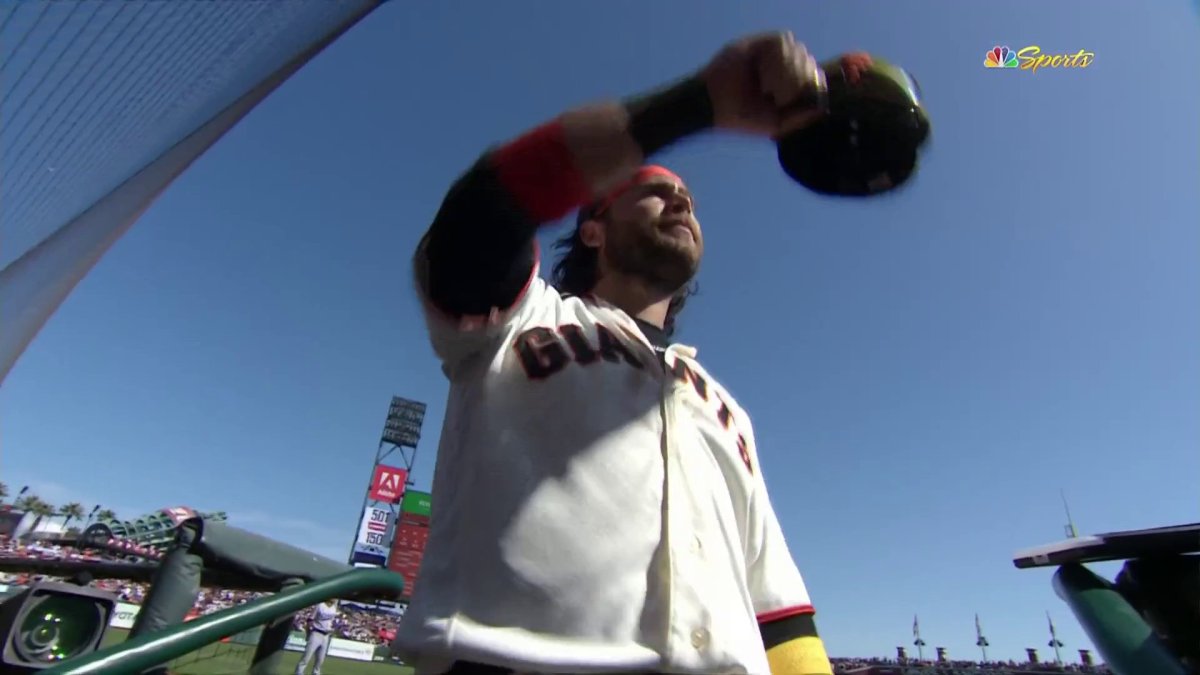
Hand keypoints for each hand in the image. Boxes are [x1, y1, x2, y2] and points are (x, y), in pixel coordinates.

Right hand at [699, 31, 823, 137]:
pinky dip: (776, 61)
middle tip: (777, 98)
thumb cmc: (742, 117)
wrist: (714, 107)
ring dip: (786, 73)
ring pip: (798, 50)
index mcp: (792, 84)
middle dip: (797, 82)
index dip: (811, 85)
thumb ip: (801, 116)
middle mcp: (785, 66)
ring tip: (767, 89)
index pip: (816, 75)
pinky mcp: (760, 43)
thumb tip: (822, 106)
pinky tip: (763, 75)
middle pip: (809, 62)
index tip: (794, 102)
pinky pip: (782, 42)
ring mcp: (773, 53)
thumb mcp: (777, 123)